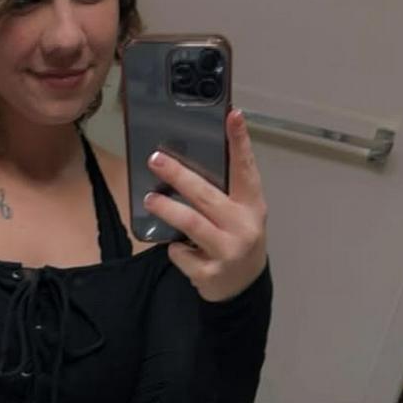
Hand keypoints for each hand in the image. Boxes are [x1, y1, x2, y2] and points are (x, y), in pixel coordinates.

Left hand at [144, 109, 267, 301]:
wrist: (242, 286)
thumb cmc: (235, 238)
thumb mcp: (239, 213)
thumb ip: (223, 192)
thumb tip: (186, 159)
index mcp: (252, 206)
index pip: (246, 168)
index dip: (240, 141)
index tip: (232, 115)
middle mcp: (244, 226)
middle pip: (206, 195)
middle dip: (178, 175)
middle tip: (156, 160)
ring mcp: (228, 251)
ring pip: (191, 223)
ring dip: (166, 209)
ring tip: (150, 200)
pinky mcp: (211, 273)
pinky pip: (181, 253)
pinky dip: (175, 248)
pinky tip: (180, 249)